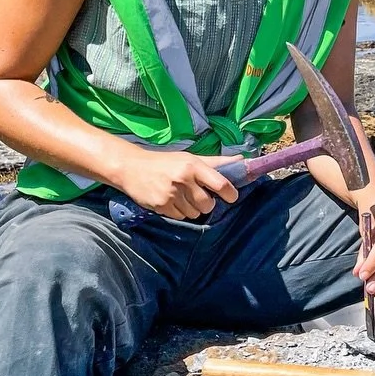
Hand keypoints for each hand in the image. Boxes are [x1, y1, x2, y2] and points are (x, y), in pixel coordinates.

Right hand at [111, 146, 238, 220]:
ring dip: (192, 208)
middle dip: (206, 203)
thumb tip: (242, 159)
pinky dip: (178, 212)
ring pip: (195, 213)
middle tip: (197, 195)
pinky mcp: (162, 206)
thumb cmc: (166, 162)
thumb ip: (216, 162)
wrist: (132, 168)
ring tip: (180, 196)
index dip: (230, 194)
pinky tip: (170, 200)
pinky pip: (180, 217)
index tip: (231, 197)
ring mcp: (172, 194)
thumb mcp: (189, 158)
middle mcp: (184, 179)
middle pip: (208, 204)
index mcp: (193, 166)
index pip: (221, 184)